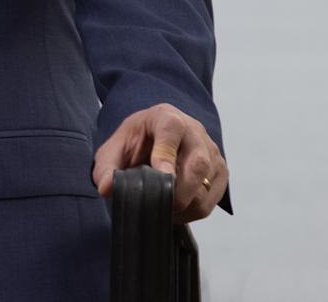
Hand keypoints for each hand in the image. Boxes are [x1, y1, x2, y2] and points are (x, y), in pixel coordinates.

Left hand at [93, 102, 226, 223]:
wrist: (155, 139)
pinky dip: (193, 211)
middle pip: (197, 162)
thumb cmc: (136, 143)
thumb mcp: (114, 150)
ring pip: (206, 186)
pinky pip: (211, 200)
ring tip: (163, 208)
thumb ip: (107, 168)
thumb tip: (107, 188)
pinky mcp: (220, 172)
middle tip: (159, 206)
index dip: (166, 154)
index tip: (161, 176)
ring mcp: (211, 151)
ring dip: (184, 206)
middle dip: (178, 192)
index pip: (172, 130)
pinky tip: (176, 210)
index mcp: (166, 118)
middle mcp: (194, 131)